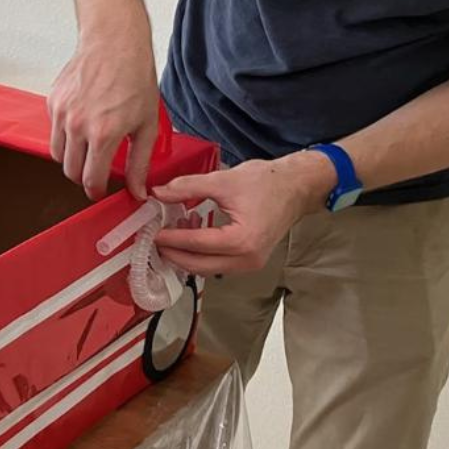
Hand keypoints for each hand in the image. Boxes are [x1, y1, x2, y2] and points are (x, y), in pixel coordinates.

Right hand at [48, 12, 159, 200]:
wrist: (115, 43)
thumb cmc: (134, 79)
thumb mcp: (146, 125)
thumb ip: (140, 163)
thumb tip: (138, 191)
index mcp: (103, 135)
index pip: (90, 180)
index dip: (96, 190)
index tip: (100, 190)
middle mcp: (78, 126)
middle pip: (70, 171)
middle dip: (83, 176)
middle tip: (96, 169)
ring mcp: (62, 113)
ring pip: (58, 154)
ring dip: (72, 157)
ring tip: (89, 146)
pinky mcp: (52, 101)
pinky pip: (53, 130)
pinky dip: (65, 134)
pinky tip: (83, 121)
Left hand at [153, 153, 335, 275]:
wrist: (297, 187)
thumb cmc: (268, 182)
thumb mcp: (223, 180)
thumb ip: (188, 188)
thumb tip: (158, 193)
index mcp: (242, 240)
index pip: (196, 244)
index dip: (170, 238)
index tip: (151, 232)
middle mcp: (247, 259)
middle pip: (198, 265)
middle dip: (173, 253)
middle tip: (152, 240)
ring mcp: (250, 264)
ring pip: (206, 268)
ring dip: (186, 256)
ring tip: (169, 235)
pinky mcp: (249, 261)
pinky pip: (217, 264)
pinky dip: (200, 255)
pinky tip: (191, 234)